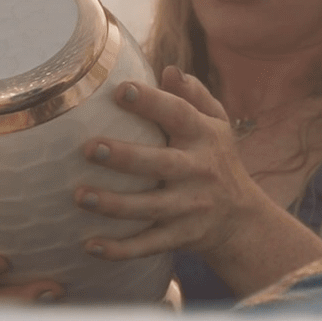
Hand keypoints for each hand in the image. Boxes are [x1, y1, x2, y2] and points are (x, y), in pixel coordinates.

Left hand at [75, 65, 270, 261]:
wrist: (241, 218)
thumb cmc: (217, 158)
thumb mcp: (216, 123)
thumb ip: (195, 95)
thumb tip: (168, 70)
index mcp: (204, 136)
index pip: (179, 114)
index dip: (151, 102)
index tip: (120, 91)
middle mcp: (198, 170)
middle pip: (160, 164)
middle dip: (125, 157)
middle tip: (89, 148)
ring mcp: (190, 207)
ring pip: (149, 207)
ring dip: (114, 205)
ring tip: (80, 196)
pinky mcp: (181, 236)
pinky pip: (149, 245)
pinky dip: (121, 250)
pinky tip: (90, 246)